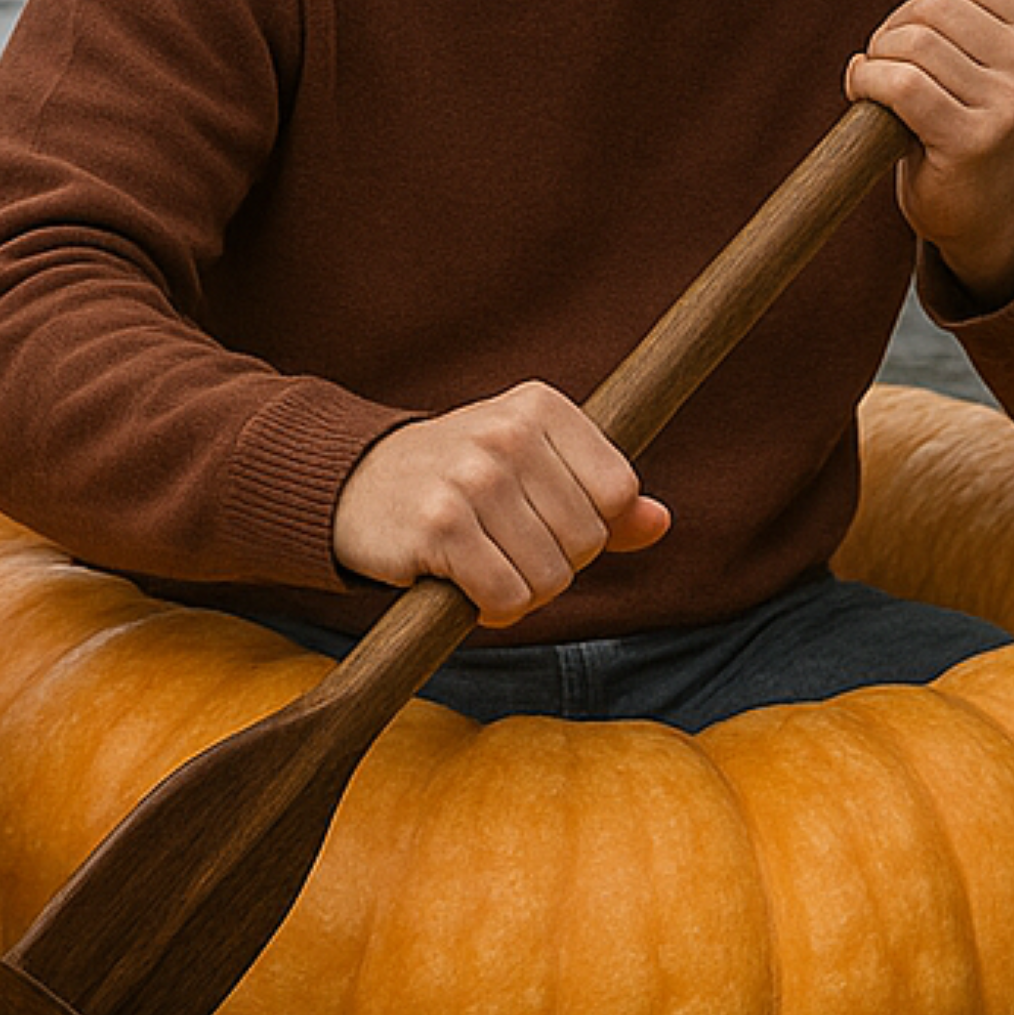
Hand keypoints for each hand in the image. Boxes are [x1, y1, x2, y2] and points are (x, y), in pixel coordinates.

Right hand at [332, 382, 670, 627]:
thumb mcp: (529, 467)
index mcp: (540, 406)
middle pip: (586, 541)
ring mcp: (473, 476)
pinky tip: (461, 584)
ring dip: (520, 592)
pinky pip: (506, 596)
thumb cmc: (457, 479)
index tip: (543, 518)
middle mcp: (508, 432)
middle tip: (503, 544)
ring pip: (550, 577)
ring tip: (481, 563)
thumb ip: (597, 495)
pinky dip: (490, 608)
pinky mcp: (440, 525)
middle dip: (553, 563)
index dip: (589, 525)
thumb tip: (660, 522)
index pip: (618, 492)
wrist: (353, 483)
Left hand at [846, 0, 1013, 306]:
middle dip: (893, 30)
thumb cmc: (967, 115)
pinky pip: (899, 84)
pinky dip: (866, 84)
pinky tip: (867, 100)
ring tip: (885, 90)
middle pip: (930, 5)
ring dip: (876, 62)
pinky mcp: (975, 140)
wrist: (978, 207)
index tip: (925, 33)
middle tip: (894, 66)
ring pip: (910, 43)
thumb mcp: (972, 51)